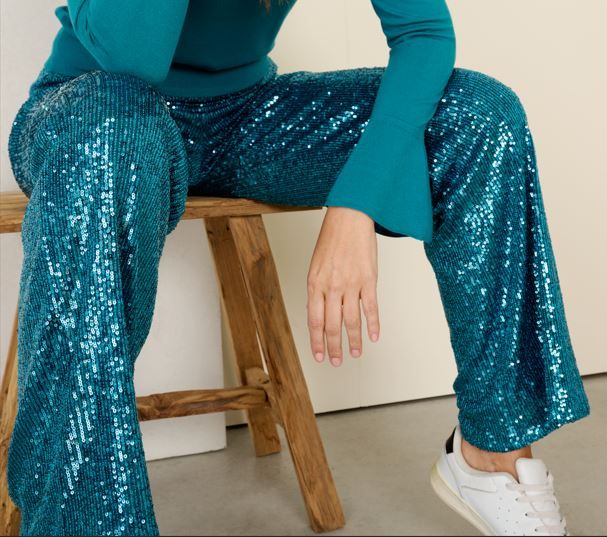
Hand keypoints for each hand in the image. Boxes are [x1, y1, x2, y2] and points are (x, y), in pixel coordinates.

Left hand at [306, 206, 379, 366]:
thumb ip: (318, 289)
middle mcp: (331, 287)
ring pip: (352, 321)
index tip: (319, 355)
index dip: (317, 341)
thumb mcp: (316, 265)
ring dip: (353, 341)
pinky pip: (371, 307)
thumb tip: (320, 312)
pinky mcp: (369, 280)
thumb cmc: (332, 239)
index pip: (314, 321)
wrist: (350, 218)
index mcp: (315, 284)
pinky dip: (373, 324)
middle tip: (336, 361)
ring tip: (355, 354)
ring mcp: (351, 284)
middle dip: (334, 347)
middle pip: (332, 325)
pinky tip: (373, 336)